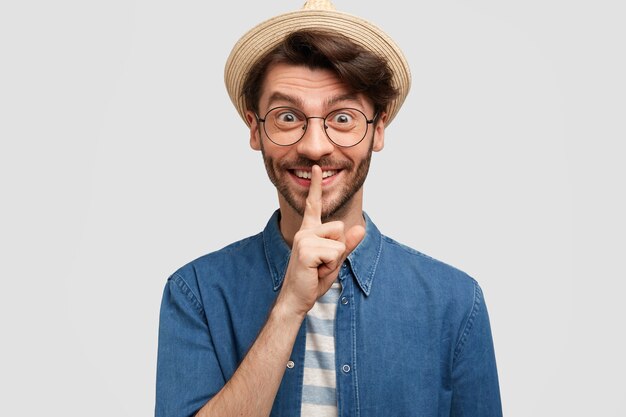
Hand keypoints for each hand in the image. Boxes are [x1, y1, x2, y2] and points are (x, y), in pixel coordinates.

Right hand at [277, 165, 365, 317]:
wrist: (297, 298)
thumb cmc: (312, 280)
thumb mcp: (335, 261)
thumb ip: (347, 245)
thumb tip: (360, 228)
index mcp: (309, 231)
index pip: (313, 205)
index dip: (316, 186)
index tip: (316, 168)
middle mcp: (305, 232)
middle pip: (340, 228)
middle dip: (338, 249)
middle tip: (322, 264)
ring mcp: (303, 239)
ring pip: (339, 242)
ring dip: (334, 260)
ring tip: (318, 268)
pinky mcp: (306, 250)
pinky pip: (335, 253)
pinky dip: (331, 266)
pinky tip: (316, 271)